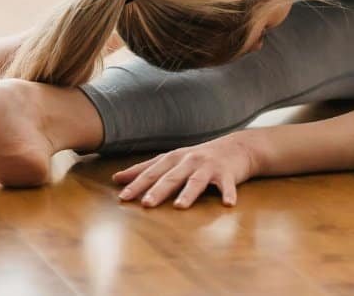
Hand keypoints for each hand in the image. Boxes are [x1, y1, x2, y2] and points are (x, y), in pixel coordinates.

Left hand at [112, 133, 257, 208]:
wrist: (237, 147)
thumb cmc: (200, 157)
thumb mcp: (173, 159)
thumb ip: (146, 169)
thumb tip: (116, 178)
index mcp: (174, 158)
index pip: (152, 172)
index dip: (137, 184)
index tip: (122, 197)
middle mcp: (189, 160)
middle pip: (171, 177)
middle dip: (158, 190)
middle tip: (146, 204)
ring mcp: (208, 166)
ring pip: (196, 181)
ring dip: (188, 193)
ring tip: (180, 206)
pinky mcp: (227, 173)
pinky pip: (227, 184)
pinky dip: (228, 193)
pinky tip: (228, 203)